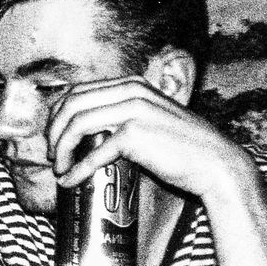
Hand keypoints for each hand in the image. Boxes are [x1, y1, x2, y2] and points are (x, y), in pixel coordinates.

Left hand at [46, 76, 254, 200]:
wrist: (215, 164)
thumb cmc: (181, 148)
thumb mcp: (150, 119)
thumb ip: (121, 116)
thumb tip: (84, 131)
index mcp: (131, 84)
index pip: (78, 91)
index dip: (57, 115)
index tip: (53, 137)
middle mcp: (130, 91)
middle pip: (71, 105)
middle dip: (53, 130)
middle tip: (51, 154)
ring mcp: (133, 110)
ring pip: (76, 124)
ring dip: (60, 148)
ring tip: (58, 168)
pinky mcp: (135, 134)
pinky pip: (93, 153)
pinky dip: (76, 169)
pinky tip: (69, 181)